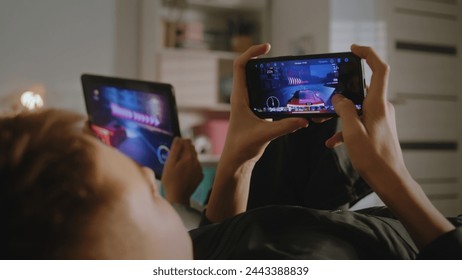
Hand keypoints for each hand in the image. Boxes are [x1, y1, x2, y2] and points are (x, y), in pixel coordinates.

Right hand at [162, 137, 203, 204]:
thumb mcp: (169, 164)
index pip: (187, 142)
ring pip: (194, 158)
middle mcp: (196, 162)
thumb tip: (178, 139)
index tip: (175, 145)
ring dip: (188, 157)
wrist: (178, 197)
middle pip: (192, 149)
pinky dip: (191, 166)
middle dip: (185, 149)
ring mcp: (199, 169)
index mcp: (188, 157)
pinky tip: (184, 172)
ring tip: (179, 165)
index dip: (180, 141)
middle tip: (176, 155)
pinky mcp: (200, 176)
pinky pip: (196, 167)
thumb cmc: (171, 181)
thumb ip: (175, 150)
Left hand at [223, 43, 308, 164]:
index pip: (240, 66)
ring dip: (270, 74)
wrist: (237, 161)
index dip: (251, 52)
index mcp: (239, 97)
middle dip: (263, 60)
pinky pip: (265, 93)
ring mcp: (249, 103)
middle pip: (249, 69)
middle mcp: (242, 97)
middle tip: (280, 59)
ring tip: (286, 72)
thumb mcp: (264, 135)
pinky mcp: (256, 110)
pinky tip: (288, 92)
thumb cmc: (242, 147)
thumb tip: (304, 120)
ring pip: (257, 81)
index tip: (267, 47)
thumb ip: (284, 126)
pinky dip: (275, 89)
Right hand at [326, 44, 453, 247]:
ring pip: (358, 107)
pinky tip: (332, 142)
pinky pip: (359, 122)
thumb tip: (339, 97)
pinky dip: (346, 128)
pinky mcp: (377, 129)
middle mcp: (381, 108)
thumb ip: (344, 110)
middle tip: (330, 90)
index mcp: (378, 104)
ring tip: (326, 122)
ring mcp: (380, 118)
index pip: (380, 69)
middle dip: (346, 88)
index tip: (353, 49)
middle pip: (365, 87)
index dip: (368, 54)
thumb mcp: (353, 131)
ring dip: (342, 113)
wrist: (389, 179)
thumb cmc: (373, 157)